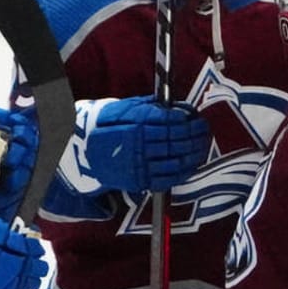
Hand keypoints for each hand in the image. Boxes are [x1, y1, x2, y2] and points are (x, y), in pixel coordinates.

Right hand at [73, 96, 208, 193]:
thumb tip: (179, 107)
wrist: (84, 154)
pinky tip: (191, 163)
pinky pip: (168, 178)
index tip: (195, 118)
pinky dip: (183, 171)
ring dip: (193, 154)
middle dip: (194, 136)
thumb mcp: (123, 110)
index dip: (185, 121)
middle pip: (175, 141)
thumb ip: (150, 107)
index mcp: (133, 126)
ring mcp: (139, 166)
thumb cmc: (108, 128)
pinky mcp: (140, 181)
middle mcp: (137, 147)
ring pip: (176, 161)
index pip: (168, 123)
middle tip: (204, 130)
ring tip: (202, 146)